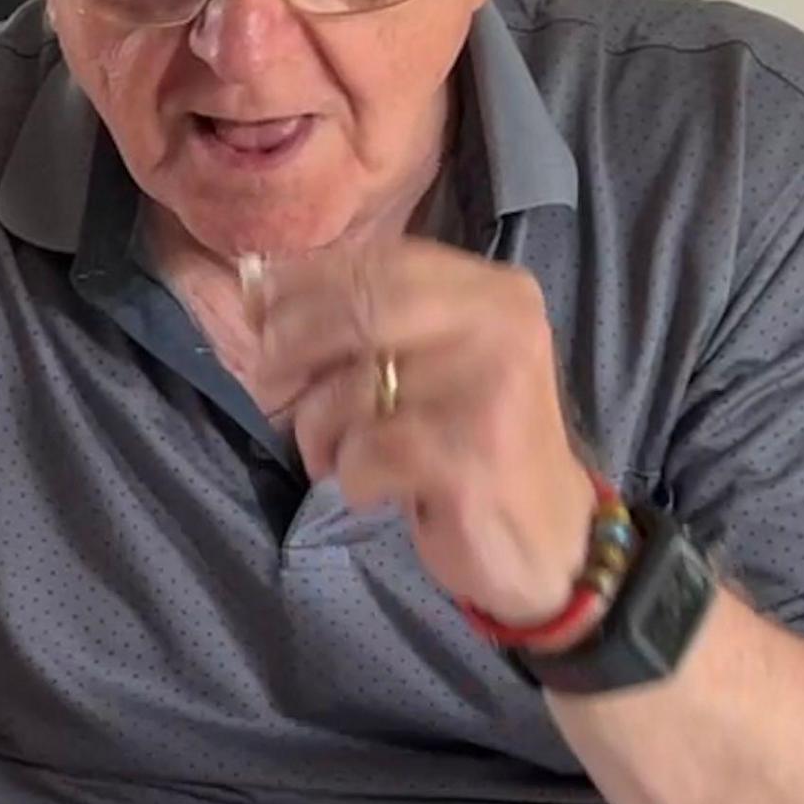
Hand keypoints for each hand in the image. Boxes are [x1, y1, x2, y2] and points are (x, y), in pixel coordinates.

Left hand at [244, 238, 601, 626]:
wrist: (547, 541)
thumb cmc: (469, 443)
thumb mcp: (430, 364)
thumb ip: (364, 320)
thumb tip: (256, 289)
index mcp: (491, 291)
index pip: (373, 262)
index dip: (300, 289)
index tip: (260, 320)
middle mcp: (500, 326)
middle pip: (356, 310)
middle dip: (291, 352)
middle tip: (273, 392)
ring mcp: (490, 390)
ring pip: (351, 388)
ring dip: (319, 433)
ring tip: (340, 457)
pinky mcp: (472, 458)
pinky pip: (365, 453)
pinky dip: (353, 478)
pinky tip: (379, 489)